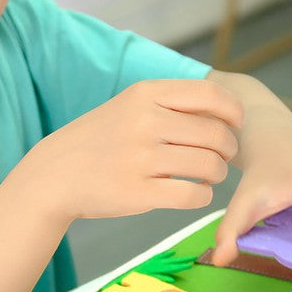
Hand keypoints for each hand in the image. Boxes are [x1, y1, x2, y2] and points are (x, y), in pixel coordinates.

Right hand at [27, 79, 243, 220]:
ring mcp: (141, 158)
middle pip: (215, 134)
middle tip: (222, 157)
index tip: (236, 125)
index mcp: (145, 94)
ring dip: (218, 174)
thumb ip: (169, 103)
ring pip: (209, 166)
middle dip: (228, 148)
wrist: (55, 175)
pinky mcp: (139, 192)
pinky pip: (193, 195)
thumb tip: (224, 108)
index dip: (233, 112)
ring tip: (209, 176)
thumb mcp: (128, 106)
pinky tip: (195, 193)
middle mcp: (145, 122)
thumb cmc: (100, 141)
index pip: (210, 95)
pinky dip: (202, 196)